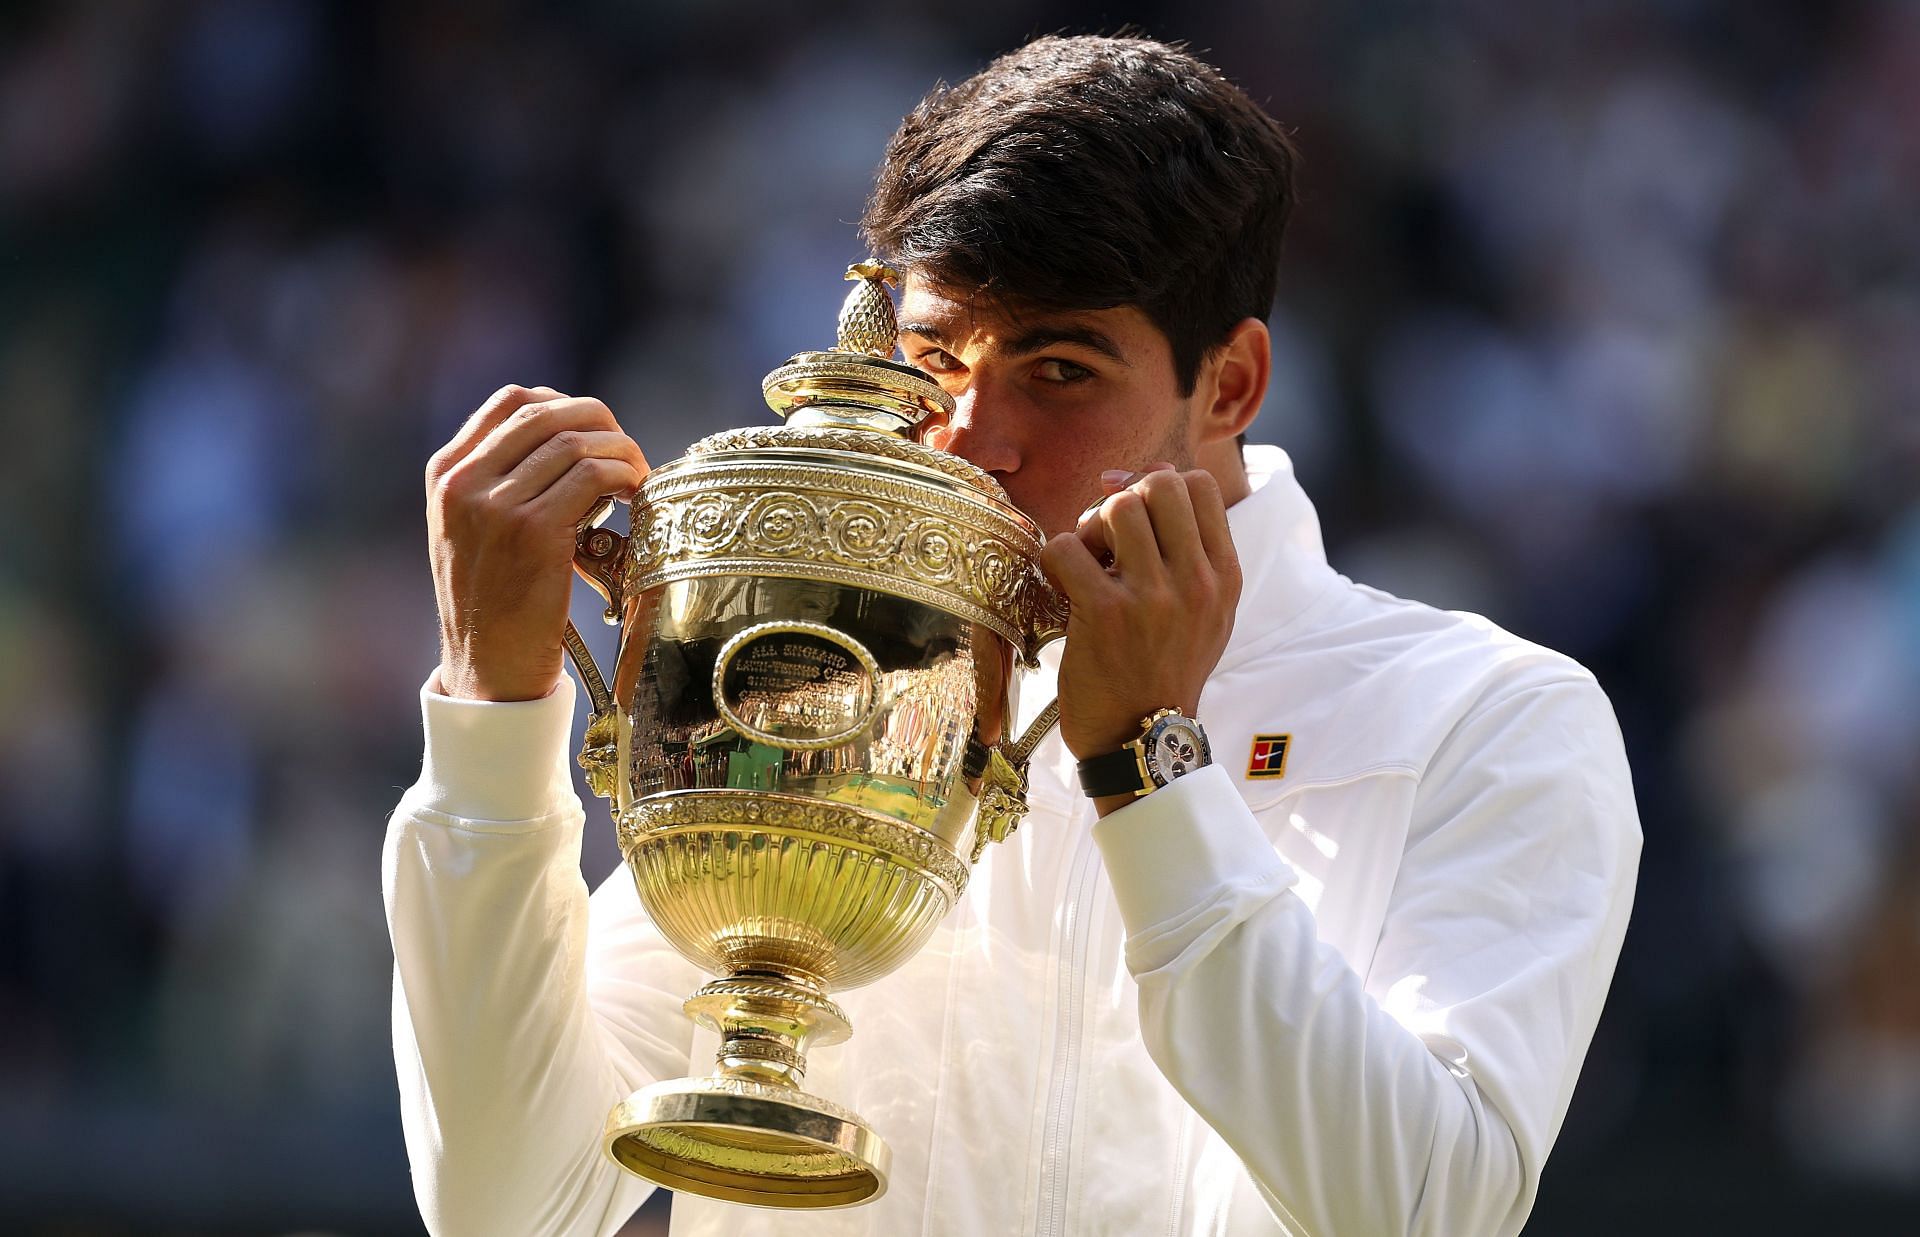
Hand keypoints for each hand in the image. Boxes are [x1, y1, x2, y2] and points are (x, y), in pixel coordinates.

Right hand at [425, 385, 648, 700]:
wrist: (487, 667)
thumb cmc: (494, 602)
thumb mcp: (474, 530)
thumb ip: (500, 481)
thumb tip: (569, 437)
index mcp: (447, 473)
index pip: (512, 401)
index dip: (565, 404)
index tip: (595, 431)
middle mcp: (464, 481)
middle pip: (549, 413)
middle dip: (602, 424)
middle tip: (628, 454)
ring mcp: (496, 505)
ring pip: (576, 441)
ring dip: (621, 452)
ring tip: (638, 478)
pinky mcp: (533, 531)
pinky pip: (592, 476)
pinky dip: (624, 476)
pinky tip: (637, 497)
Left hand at [1038, 464, 1241, 767]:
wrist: (1143, 742)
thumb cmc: (1163, 671)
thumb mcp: (1203, 614)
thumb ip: (1187, 550)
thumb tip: (1142, 477)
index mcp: (1223, 577)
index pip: (1199, 486)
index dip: (1157, 485)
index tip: (1135, 515)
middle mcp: (1196, 582)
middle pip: (1158, 485)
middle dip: (1123, 501)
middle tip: (1108, 541)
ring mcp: (1152, 598)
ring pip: (1115, 508)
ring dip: (1089, 529)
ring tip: (1087, 566)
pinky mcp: (1104, 614)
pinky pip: (1067, 547)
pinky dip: (1055, 560)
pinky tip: (1062, 587)